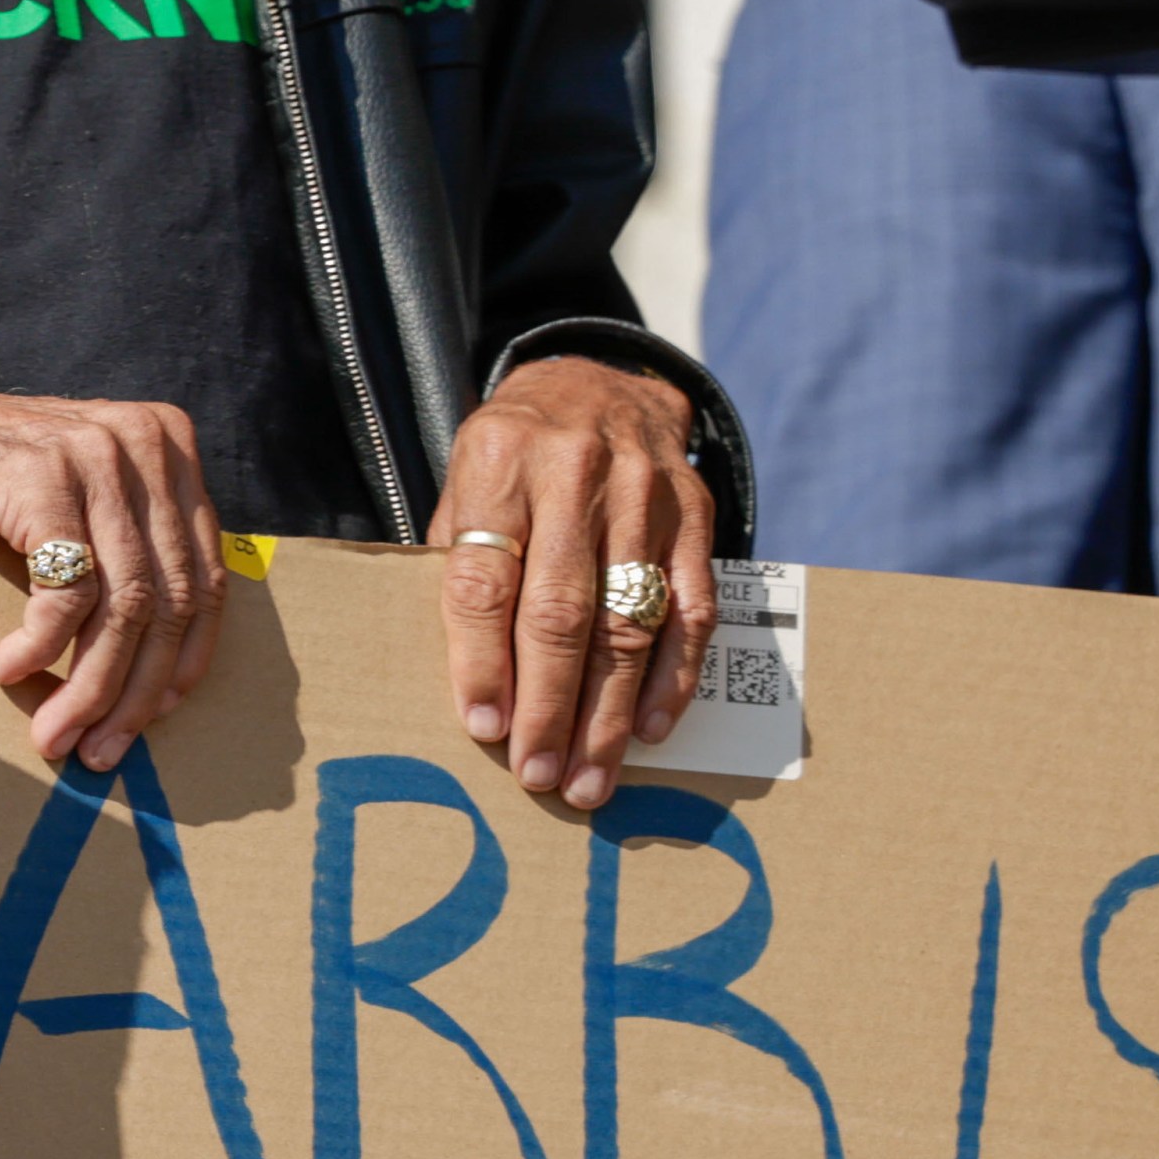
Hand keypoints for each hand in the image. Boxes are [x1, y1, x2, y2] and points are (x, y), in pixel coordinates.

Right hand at [0, 383, 225, 772]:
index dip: (186, 659)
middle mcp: (142, 441)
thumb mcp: (76, 501)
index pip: (205, 576)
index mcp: (167, 444)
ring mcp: (93, 454)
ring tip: (54, 731)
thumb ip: (126, 547)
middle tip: (99, 746)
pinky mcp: (40, 475)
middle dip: (134, 690)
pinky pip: (66, 590)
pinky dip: (43, 645)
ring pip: (123, 604)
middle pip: (168, 597)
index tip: (155, 714)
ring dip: (89, 686)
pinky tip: (11, 668)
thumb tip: (160, 672)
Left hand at [432, 357, 714, 812]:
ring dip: (610, 713)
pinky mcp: (696, 517)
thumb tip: (467, 678)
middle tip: (540, 775)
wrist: (600, 381)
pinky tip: (654, 728)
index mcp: (499, 465)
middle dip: (550, 706)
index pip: (487, 579)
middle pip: (562, 612)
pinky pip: (692, 610)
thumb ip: (462, 560)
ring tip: (590, 777)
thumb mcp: (466, 480)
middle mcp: (575, 477)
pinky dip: (674, 677)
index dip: (483, 660)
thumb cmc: (514, 452)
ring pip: (629, 622)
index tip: (483, 726)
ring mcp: (644, 497)